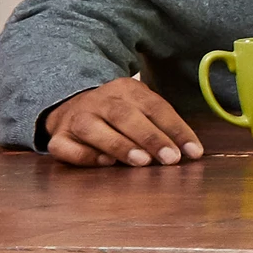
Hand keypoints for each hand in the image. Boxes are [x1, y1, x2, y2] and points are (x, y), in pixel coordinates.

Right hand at [42, 79, 204, 167]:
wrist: (69, 104)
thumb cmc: (116, 113)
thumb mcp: (140, 107)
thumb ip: (161, 124)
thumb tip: (190, 151)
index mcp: (125, 89)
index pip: (154, 106)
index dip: (175, 128)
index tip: (193, 152)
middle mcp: (99, 101)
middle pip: (124, 115)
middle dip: (150, 137)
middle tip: (171, 158)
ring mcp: (77, 118)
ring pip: (94, 129)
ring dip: (119, 145)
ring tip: (142, 161)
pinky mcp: (59, 137)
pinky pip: (66, 147)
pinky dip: (84, 155)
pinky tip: (104, 163)